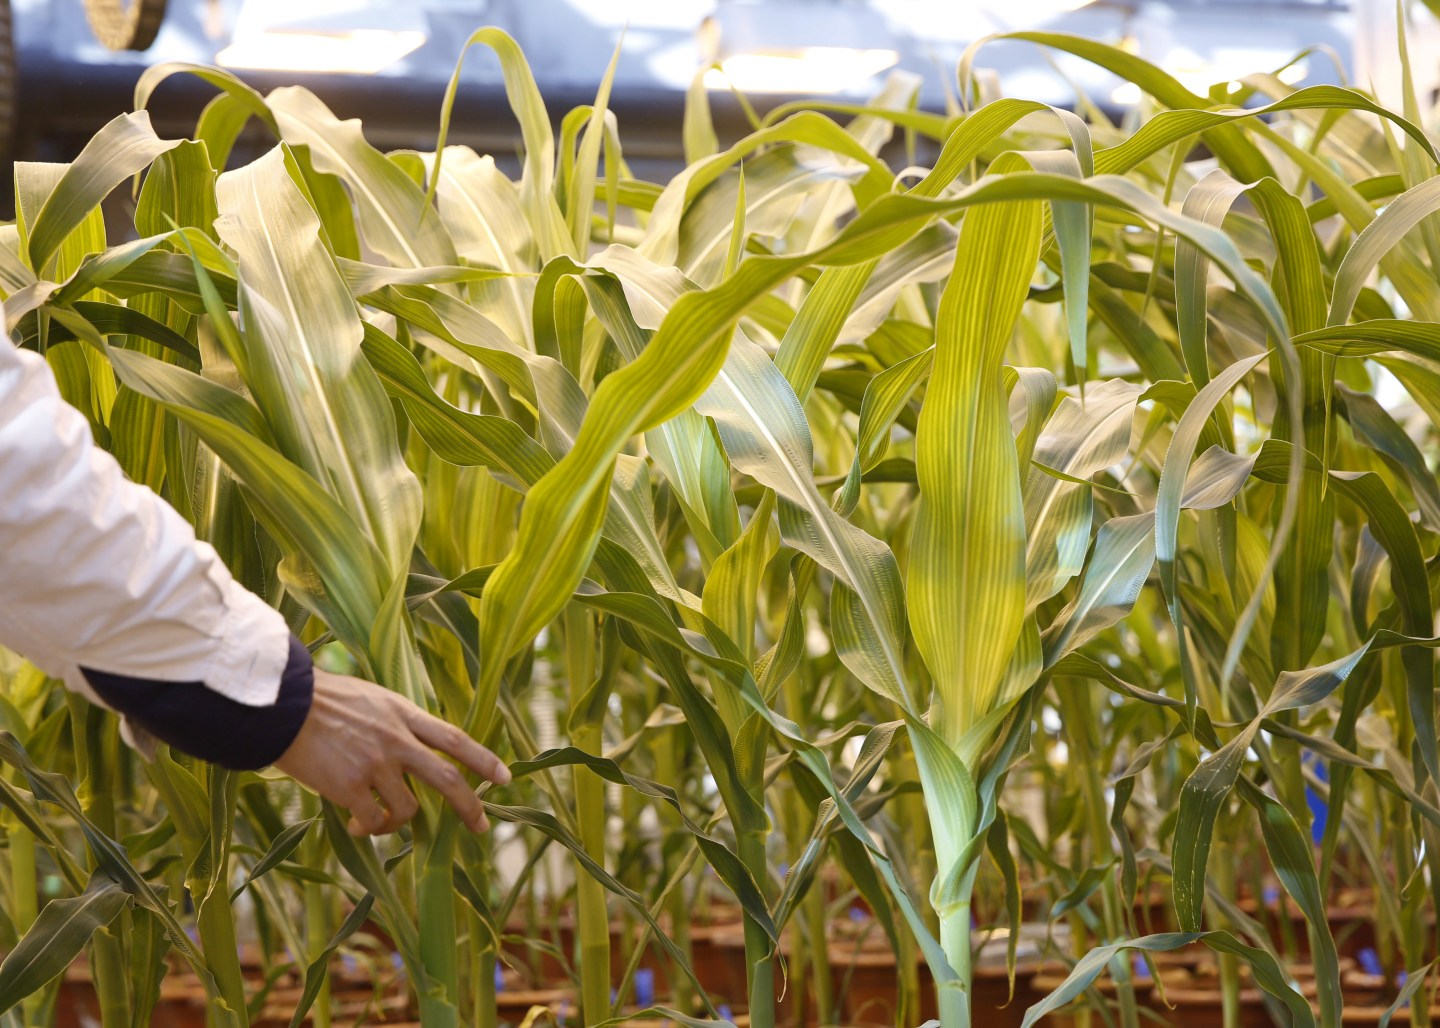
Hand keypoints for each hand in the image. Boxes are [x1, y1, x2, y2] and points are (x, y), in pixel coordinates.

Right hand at [274, 669, 509, 835]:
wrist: (281, 707)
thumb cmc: (320, 700)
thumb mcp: (370, 698)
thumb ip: (396, 722)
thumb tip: (413, 747)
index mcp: (403, 714)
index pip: (453, 737)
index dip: (483, 759)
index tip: (505, 778)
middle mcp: (396, 739)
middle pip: (446, 778)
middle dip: (470, 806)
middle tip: (483, 826)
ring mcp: (374, 764)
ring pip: (407, 809)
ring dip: (397, 823)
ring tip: (378, 823)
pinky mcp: (350, 786)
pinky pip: (373, 820)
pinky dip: (369, 829)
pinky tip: (357, 827)